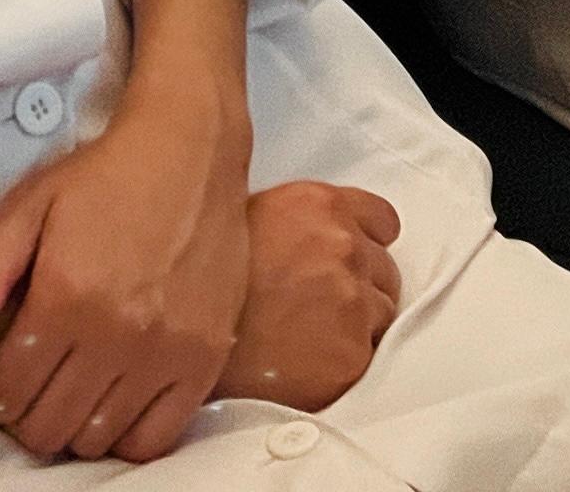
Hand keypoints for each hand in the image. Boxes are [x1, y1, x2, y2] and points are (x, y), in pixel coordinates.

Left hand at [0, 84, 253, 460]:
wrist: (191, 151)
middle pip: (48, 427)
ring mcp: (165, 352)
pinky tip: (110, 409)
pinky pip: (156, 437)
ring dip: (70, 429)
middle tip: (20, 395)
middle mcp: (117, 333)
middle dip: (21, 420)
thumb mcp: (31, 204)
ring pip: (97, 439)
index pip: (8, 391)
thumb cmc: (106, 176)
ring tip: (62, 396)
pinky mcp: (205, 359)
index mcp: (66, 295)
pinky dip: (124, 438)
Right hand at [212, 184, 402, 416]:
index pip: (382, 219)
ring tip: (310, 337)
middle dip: (362, 288)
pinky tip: (307, 362)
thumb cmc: (204, 286)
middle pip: (384, 270)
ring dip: (357, 326)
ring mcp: (352, 300)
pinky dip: (346, 363)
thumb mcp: (243, 224)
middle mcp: (342, 246)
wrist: (185, 350)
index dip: (367, 242)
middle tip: (320, 308)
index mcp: (318, 205)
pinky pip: (368, 358)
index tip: (354, 260)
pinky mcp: (353, 353)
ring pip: (382, 316)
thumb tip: (316, 232)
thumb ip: (297, 222)